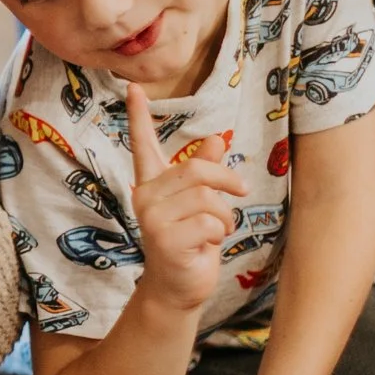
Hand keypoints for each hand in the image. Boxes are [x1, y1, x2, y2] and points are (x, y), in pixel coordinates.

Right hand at [124, 82, 247, 314]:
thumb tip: (217, 140)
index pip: (143, 146)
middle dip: (226, 181)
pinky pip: (209, 222)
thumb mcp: (201, 205)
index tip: (133, 87)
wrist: (179, 287)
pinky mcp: (164, 238)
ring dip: (225, 216)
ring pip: (207, 198)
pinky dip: (219, 233)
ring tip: (217, 231)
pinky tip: (206, 246)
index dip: (138, 116)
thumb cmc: (191, 243)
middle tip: (241, 192)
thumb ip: (205, 173)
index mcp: (152, 185)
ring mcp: (152, 218)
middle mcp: (146, 197)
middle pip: (197, 170)